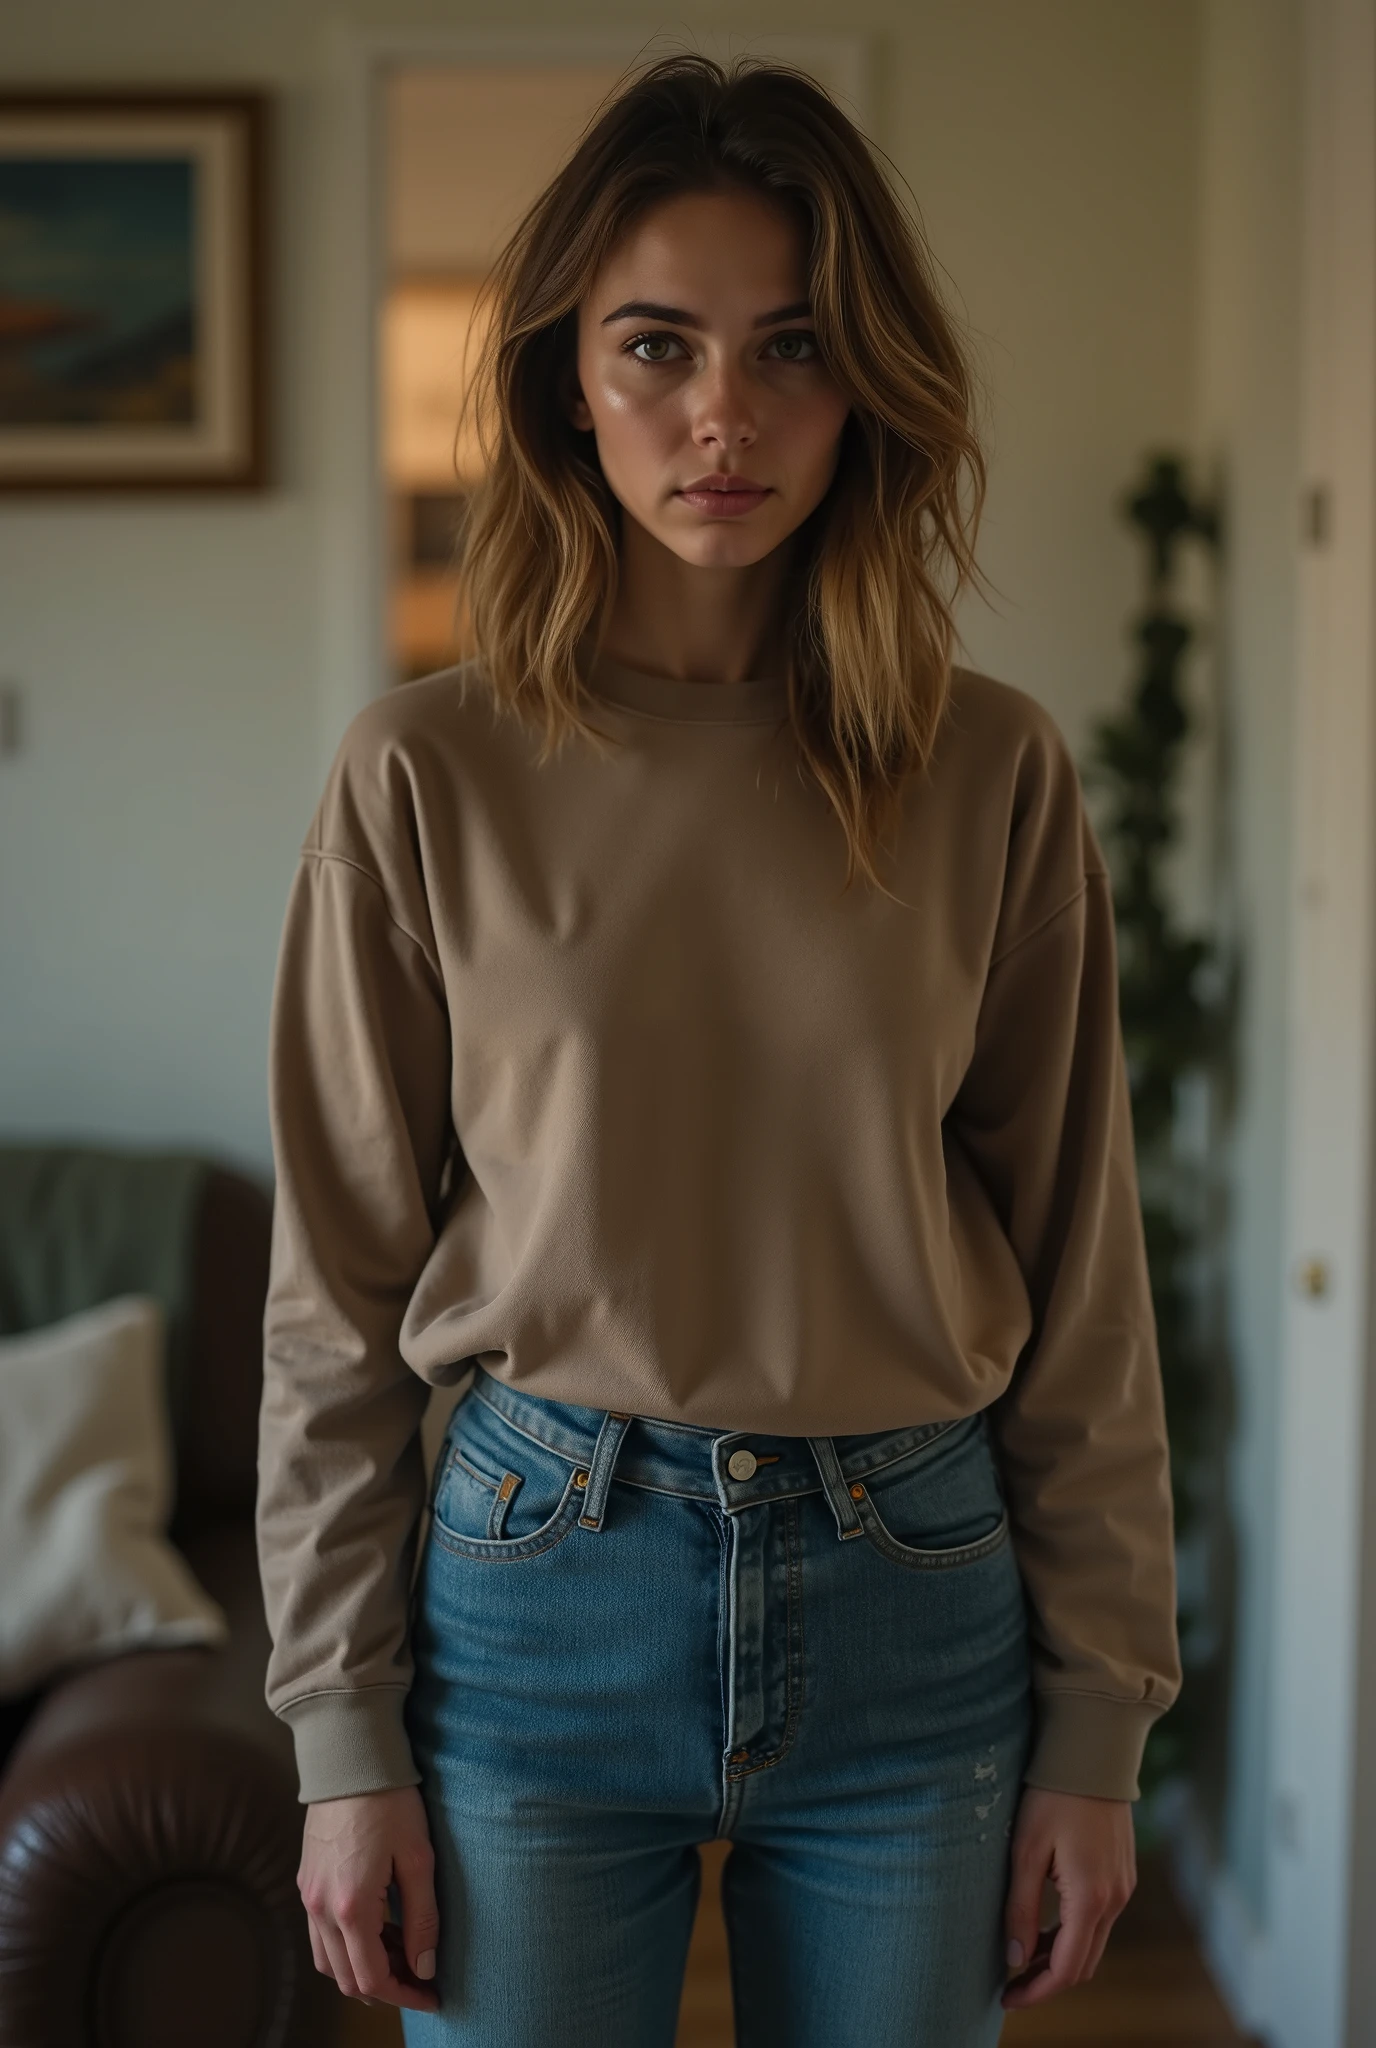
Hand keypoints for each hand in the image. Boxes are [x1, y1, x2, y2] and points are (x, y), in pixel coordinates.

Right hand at [297, 1785, 440, 2012]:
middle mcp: (320, 1910)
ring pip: (329, 1962)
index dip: (405, 1995)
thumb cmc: (390, 1802)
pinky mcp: (306, 1881)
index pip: (373, 1979)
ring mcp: (308, 1896)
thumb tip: (425, 1967)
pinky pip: (320, 1935)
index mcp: (350, 1908)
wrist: (349, 1759)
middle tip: (421, 1978)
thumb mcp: (418, 1858)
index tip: (432, 1995)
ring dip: (363, 1970)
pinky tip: (377, 1929)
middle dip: (386, 1988)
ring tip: (401, 1954)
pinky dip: (347, 1946)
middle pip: (347, 1979)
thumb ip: (422, 1918)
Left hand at [1000, 1784, 1135, 2008]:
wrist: (1092, 1755)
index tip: (1008, 1997)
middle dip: (1049, 1980)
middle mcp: (1115, 1899)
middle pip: (1085, 1963)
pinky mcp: (1123, 1874)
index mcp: (1091, 1898)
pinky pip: (1100, 1919)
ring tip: (1023, 1955)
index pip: (1068, 1968)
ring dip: (1062, 1956)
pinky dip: (1075, 1933)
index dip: (1038, 1991)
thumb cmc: (1052, 1797)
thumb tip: (1016, 1960)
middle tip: (1012, 1983)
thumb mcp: (1025, 1851)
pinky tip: (1047, 1926)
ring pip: (1094, 1942)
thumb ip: (1022, 1909)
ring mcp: (1124, 1887)